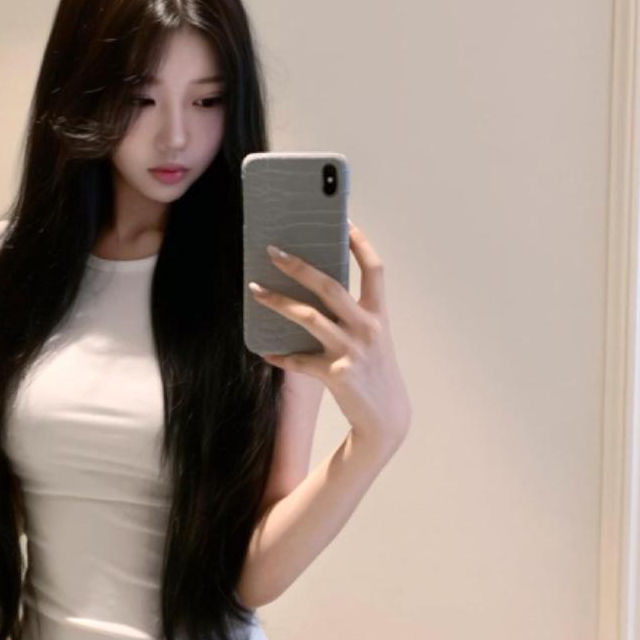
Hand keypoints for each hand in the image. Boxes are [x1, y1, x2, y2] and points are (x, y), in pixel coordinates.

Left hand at [248, 220, 410, 454]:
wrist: (386, 420)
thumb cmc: (373, 372)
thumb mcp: (372, 339)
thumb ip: (350, 315)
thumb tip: (312, 290)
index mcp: (378, 315)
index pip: (374, 269)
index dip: (360, 242)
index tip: (343, 220)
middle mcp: (367, 328)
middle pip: (330, 286)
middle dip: (299, 266)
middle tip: (273, 250)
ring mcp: (351, 351)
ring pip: (308, 317)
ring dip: (277, 301)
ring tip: (254, 289)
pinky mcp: (335, 374)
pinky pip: (298, 360)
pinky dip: (279, 354)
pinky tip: (264, 350)